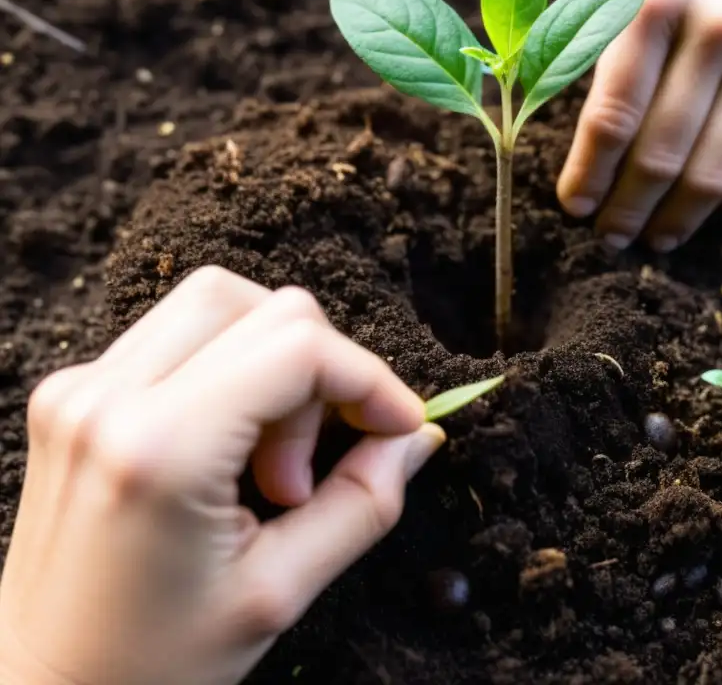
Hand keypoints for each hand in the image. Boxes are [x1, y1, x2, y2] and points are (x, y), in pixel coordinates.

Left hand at [0, 267, 441, 684]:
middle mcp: (107, 399)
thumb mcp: (279, 592)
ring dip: (274, 364)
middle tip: (305, 473)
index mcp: (158, 449)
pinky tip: (228, 447)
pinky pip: (180, 335)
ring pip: (220, 304)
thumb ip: (364, 502)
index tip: (400, 425)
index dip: (370, 377)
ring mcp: (80, 389)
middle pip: (263, 306)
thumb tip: (418, 435)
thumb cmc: (152, 663)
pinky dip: (232, 369)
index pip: (298, 345)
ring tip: (266, 463)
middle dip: (319, 375)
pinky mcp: (73, 394)